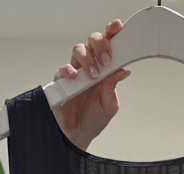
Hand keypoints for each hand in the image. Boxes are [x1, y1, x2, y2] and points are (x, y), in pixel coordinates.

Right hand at [53, 19, 130, 150]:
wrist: (78, 135)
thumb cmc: (94, 119)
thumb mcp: (110, 105)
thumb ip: (113, 87)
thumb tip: (122, 70)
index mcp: (103, 69)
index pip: (108, 46)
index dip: (112, 34)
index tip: (117, 28)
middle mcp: (89, 67)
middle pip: (92, 42)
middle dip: (100, 44)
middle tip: (106, 59)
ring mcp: (75, 72)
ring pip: (78, 50)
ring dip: (87, 59)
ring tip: (93, 75)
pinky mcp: (62, 81)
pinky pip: (63, 69)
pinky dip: (69, 70)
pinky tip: (76, 76)